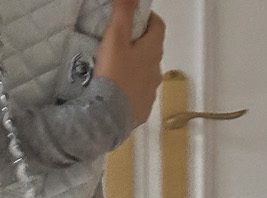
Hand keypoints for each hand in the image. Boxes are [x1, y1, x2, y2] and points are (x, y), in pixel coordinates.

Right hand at [94, 0, 165, 128]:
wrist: (109, 116)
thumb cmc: (113, 76)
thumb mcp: (116, 38)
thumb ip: (124, 12)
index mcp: (153, 51)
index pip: (158, 26)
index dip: (148, 18)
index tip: (135, 17)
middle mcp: (156, 71)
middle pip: (152, 51)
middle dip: (140, 45)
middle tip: (121, 44)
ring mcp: (150, 92)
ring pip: (146, 74)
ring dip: (136, 69)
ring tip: (117, 70)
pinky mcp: (142, 110)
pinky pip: (139, 95)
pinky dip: (132, 90)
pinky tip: (118, 92)